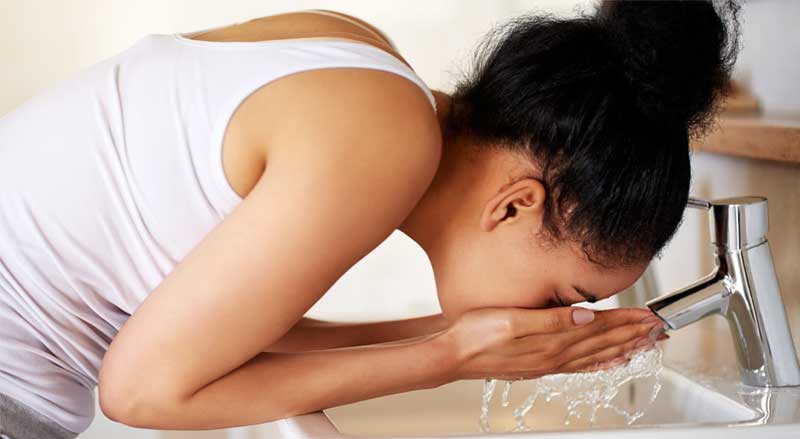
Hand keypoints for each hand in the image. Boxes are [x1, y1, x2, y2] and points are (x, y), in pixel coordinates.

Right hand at [438, 306, 665, 380]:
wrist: (453, 355)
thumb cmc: (476, 335)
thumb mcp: (513, 320)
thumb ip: (552, 320)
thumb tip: (588, 316)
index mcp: (553, 341)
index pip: (600, 328)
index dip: (627, 321)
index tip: (650, 317)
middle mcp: (556, 355)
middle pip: (604, 344)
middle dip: (634, 335)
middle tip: (659, 330)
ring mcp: (549, 363)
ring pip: (596, 356)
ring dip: (623, 348)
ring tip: (644, 345)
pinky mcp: (540, 365)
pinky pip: (579, 366)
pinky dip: (599, 363)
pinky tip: (608, 362)